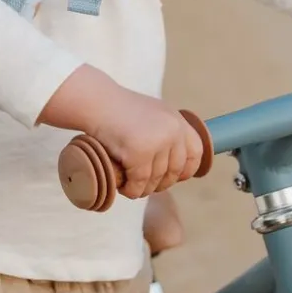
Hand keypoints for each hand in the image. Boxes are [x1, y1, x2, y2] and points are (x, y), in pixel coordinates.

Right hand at [38, 65, 202, 198]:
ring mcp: (157, 141)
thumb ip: (164, 132)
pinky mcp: (139, 153)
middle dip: (160, 184)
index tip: (172, 178)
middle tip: (144, 185)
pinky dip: (131, 190)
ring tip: (130, 185)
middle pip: (175, 171)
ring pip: (156, 180)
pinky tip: (123, 187)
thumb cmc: (118, 109)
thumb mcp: (151, 114)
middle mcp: (172, 130)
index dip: (186, 170)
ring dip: (143, 188)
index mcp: (177, 120)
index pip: (195, 152)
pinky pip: (139, 182)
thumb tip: (172, 164)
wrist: (96, 102)